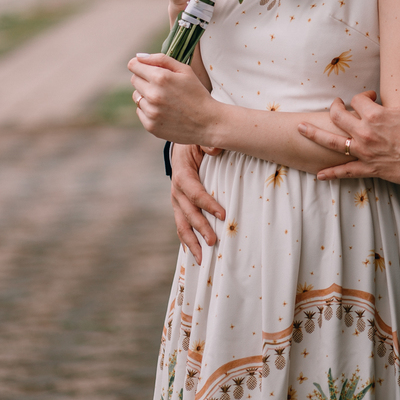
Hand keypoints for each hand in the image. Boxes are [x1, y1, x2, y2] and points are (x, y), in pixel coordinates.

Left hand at [130, 53, 218, 144]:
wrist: (208, 122)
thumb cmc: (198, 94)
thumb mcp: (185, 71)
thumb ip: (162, 59)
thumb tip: (139, 57)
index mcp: (161, 77)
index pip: (134, 66)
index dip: (139, 65)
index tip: (145, 68)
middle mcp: (152, 94)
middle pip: (134, 80)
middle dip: (144, 79)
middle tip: (162, 85)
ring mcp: (150, 111)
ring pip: (136, 97)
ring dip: (146, 95)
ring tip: (165, 99)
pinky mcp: (150, 125)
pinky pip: (140, 112)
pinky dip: (149, 110)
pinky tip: (165, 111)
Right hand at [170, 143, 225, 263]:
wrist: (182, 148)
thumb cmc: (196, 145)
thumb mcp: (201, 140)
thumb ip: (208, 145)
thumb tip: (215, 150)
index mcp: (183, 174)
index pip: (195, 192)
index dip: (208, 204)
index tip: (223, 215)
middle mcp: (176, 191)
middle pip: (188, 213)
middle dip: (201, 228)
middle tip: (214, 241)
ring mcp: (176, 201)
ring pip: (182, 225)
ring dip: (191, 242)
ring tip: (202, 259)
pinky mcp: (179, 207)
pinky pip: (181, 226)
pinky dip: (186, 241)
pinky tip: (192, 255)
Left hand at [301, 51, 399, 183]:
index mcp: (376, 114)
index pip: (358, 100)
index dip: (364, 96)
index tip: (372, 98)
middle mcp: (365, 132)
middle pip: (339, 116)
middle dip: (335, 108)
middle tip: (335, 105)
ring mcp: (365, 152)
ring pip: (333, 142)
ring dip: (315, 134)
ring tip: (301, 129)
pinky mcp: (369, 168)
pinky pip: (346, 171)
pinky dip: (332, 173)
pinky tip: (319, 174)